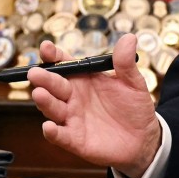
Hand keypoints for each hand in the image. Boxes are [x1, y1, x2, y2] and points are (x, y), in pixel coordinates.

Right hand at [28, 33, 161, 177]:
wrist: (142, 137)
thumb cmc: (134, 107)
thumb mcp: (133, 82)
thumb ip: (125, 62)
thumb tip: (129, 38)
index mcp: (85, 79)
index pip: (65, 64)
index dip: (54, 55)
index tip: (46, 47)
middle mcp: (74, 97)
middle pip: (55, 85)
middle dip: (44, 78)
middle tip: (35, 72)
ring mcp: (72, 118)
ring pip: (53, 108)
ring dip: (45, 101)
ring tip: (39, 93)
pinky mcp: (75, 139)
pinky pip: (61, 136)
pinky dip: (53, 132)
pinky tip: (48, 127)